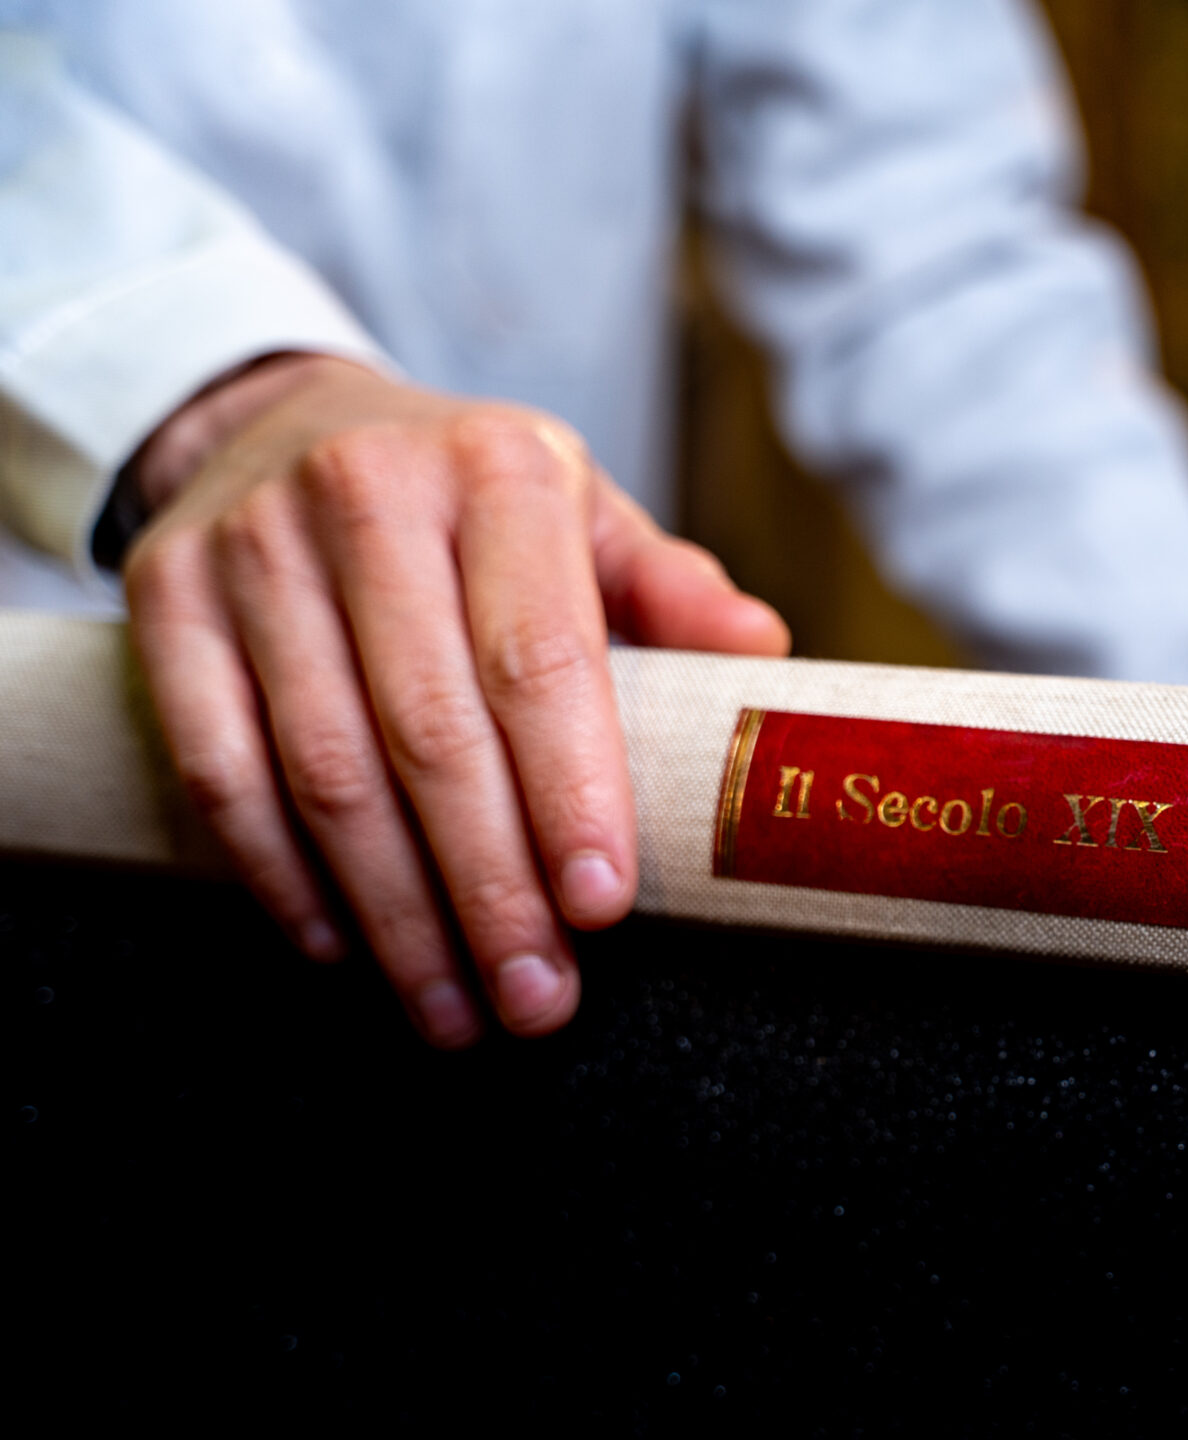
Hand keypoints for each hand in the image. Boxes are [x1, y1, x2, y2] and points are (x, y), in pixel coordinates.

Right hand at [123, 354, 789, 1045]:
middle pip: (430, 733)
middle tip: (536, 997)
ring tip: (455, 1008)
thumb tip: (765, 651)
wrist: (285, 423)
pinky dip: (278, 875)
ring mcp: (253, 545)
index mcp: (501, 472)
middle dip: (489, 886)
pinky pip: (216, 766)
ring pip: (323, 768)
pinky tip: (341, 948)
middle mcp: (369, 494)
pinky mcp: (163, 594)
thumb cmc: (474, 508)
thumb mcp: (584, 519)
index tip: (601, 906)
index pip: (541, 659)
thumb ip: (671, 591)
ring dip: (395, 911)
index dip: (571, 793)